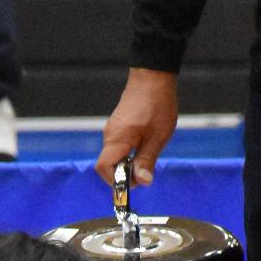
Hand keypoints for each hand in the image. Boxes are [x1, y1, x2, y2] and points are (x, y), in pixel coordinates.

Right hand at [95, 68, 179, 186]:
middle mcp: (110, 136)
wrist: (153, 77)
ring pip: (115, 156)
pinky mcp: (118, 126)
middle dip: (125, 174)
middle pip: (109, 165)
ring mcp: (113, 130)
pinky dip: (129, 153)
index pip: (104, 169)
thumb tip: (141, 182)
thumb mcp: (157, 138)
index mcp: (117, 140)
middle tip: (145, 171)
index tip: (133, 184)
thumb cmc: (157, 105)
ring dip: (129, 162)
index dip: (116, 181)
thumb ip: (146, 161)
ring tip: (148, 153)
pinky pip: (119, 147)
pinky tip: (145, 144)